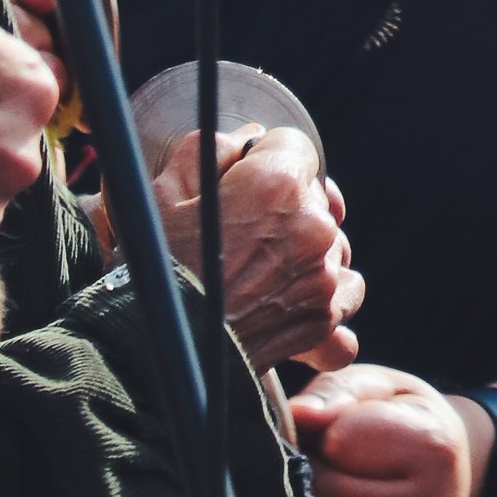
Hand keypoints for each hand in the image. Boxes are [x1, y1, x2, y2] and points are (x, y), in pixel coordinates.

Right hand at [150, 123, 363, 373]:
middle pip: (314, 195)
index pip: (293, 146)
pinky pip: (347, 291)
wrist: (149, 358)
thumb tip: (248, 138)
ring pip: (332, 242)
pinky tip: (298, 297)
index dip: (263, 162)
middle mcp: (311, 225)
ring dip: (307, 250)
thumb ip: (212, 149)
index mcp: (276, 184)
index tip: (242, 184)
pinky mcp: (323, 317)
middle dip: (285, 206)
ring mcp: (322, 273)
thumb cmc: (154, 273)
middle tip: (244, 233)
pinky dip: (328, 294)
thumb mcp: (164, 195)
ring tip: (264, 269)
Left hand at [282, 362, 482, 496]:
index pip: (341, 440)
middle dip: (312, 468)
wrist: (450, 467)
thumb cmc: (404, 415)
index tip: (339, 420)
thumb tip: (298, 415)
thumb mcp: (378, 385)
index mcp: (435, 448)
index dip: (328, 426)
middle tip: (319, 451)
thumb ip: (336, 392)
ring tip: (332, 477)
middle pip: (331, 493)